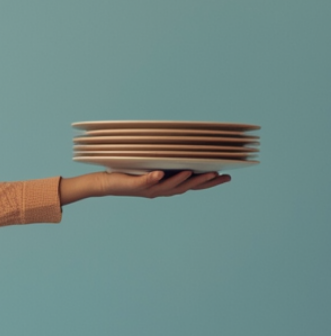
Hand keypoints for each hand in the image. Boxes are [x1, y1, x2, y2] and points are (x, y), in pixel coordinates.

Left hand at [97, 168, 231, 197]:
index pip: (193, 185)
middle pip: (185, 187)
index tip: (227, 177)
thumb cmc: (131, 173)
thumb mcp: (154, 165)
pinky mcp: (134, 185)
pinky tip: (160, 173)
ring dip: (181, 180)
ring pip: (168, 186)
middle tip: (218, 176)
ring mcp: (148, 189)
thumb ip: (169, 160)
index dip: (210, 183)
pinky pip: (145, 181)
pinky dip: (153, 178)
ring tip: (194, 172)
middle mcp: (161, 190)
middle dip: (202, 182)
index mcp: (168, 185)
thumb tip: (185, 145)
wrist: (107, 183)